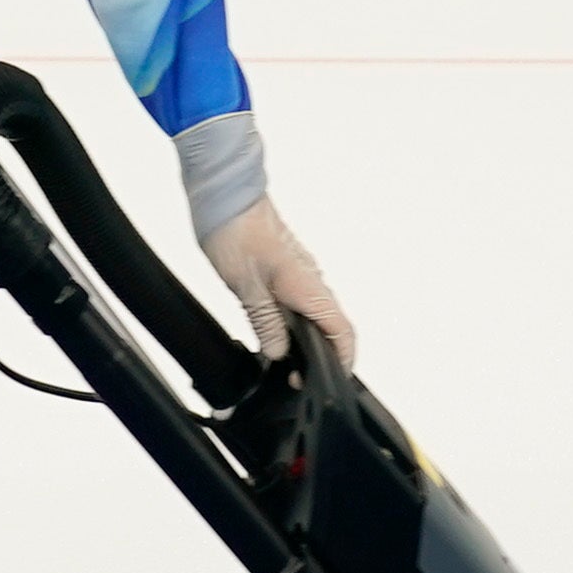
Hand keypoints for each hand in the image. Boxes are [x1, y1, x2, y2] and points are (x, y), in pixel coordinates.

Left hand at [206, 201, 355, 373]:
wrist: (227, 194)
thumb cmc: (236, 232)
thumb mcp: (247, 288)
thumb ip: (266, 323)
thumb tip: (279, 352)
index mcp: (308, 287)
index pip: (342, 331)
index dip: (345, 359)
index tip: (338, 378)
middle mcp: (312, 279)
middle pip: (333, 325)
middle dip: (324, 355)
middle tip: (299, 376)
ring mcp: (302, 271)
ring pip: (317, 312)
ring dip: (308, 338)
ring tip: (286, 359)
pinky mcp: (289, 265)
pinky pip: (302, 299)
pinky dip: (296, 319)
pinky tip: (275, 327)